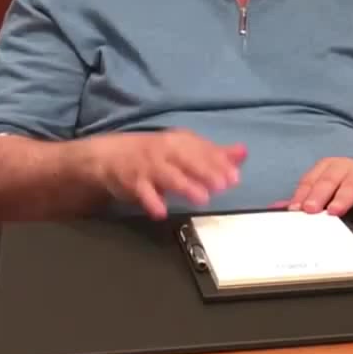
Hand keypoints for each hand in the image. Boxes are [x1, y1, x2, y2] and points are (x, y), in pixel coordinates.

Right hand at [83, 128, 246, 219]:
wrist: (109, 156)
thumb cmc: (155, 154)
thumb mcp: (184, 150)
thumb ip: (214, 154)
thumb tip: (243, 152)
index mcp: (180, 142)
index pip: (203, 150)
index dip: (219, 163)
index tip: (235, 176)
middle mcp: (165, 151)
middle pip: (188, 160)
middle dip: (206, 171)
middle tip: (223, 185)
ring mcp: (147, 166)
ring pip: (168, 175)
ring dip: (184, 185)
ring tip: (201, 197)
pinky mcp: (131, 182)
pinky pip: (142, 192)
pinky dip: (150, 201)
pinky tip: (161, 211)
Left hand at [287, 157, 352, 223]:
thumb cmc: (351, 187)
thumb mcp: (329, 190)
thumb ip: (305, 199)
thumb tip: (277, 208)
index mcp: (327, 168)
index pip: (311, 180)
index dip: (302, 194)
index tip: (294, 209)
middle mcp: (344, 167)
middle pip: (329, 180)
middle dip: (319, 194)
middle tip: (310, 209)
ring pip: (351, 185)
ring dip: (342, 198)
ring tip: (334, 211)